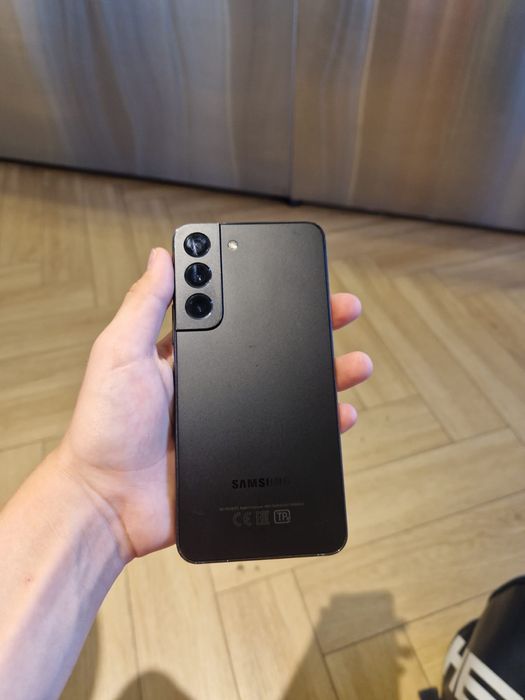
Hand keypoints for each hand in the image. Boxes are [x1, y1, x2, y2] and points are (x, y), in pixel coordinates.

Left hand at [54, 248, 371, 560]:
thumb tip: (161, 255)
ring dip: (328, 375)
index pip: (236, 316)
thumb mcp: (119, 354)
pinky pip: (292, 438)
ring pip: (292, 392)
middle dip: (312, 329)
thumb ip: (143, 306)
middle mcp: (214, 385)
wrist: (108, 503)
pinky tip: (340, 415)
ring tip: (355, 363)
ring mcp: (232, 421)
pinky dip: (321, 426)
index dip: (267, 296)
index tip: (295, 276)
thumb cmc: (104, 429)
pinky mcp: (242, 456)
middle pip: (274, 352)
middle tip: (342, 310)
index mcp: (187, 356)